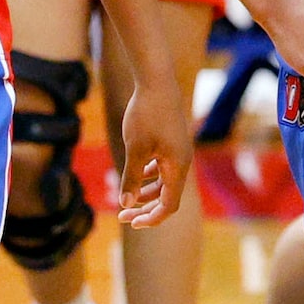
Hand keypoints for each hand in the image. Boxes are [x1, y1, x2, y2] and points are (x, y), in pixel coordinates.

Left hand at [112, 79, 193, 229]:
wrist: (157, 81)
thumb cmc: (146, 115)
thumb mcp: (135, 149)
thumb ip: (131, 178)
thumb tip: (126, 204)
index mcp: (177, 167)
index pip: (169, 205)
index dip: (151, 218)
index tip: (130, 222)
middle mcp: (182, 162)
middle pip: (166, 196)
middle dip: (145, 208)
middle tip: (122, 214)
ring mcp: (178, 151)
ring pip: (164, 181)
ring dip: (146, 192)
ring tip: (125, 197)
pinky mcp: (171, 141)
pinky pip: (162, 167)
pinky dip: (149, 175)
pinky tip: (134, 172)